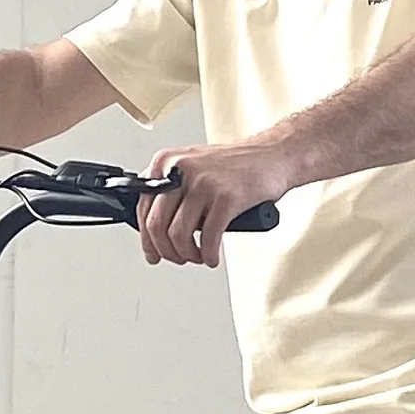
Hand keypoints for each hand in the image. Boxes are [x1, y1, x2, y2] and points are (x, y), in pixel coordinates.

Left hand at [139, 138, 292, 267]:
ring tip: (199, 257)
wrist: (271, 155)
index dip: (147, 240)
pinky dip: (208, 255)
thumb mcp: (191, 168)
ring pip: (179, 235)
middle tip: (179, 258)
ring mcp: (203, 183)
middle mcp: (180, 170)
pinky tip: (212, 257)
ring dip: (187, 255)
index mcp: (166, 162)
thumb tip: (154, 231)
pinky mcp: (226, 197)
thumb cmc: (234, 166)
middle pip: (157, 226)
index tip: (154, 254)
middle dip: (167, 252)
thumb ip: (170, 191)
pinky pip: (208, 238)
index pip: (143, 209)